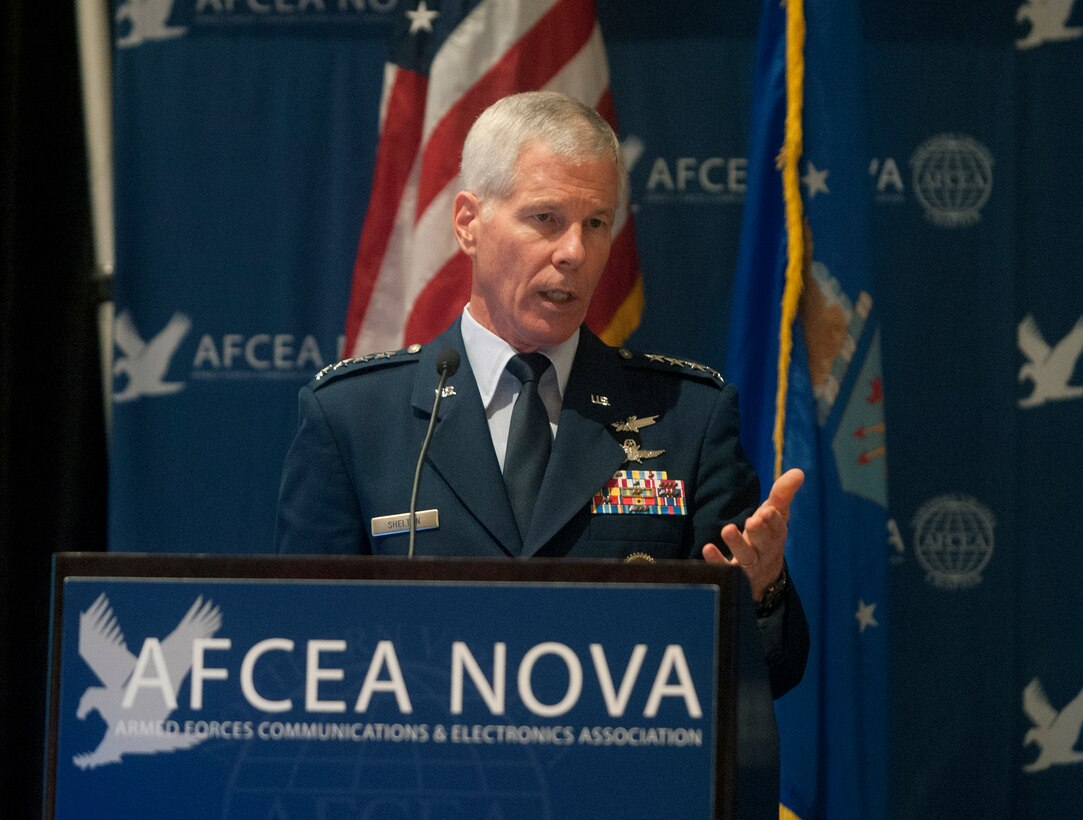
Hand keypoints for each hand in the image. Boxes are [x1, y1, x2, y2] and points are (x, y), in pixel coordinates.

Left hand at [702, 468, 803, 600]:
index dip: (773, 520)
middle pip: (764, 543)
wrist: (765, 576)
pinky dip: (716, 560)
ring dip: (737, 544)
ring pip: (746, 557)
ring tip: (727, 530)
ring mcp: (751, 566)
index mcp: (776, 535)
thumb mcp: (775, 516)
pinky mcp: (734, 575)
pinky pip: (725, 569)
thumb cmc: (768, 536)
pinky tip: (707, 548)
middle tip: (753, 521)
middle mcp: (766, 551)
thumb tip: (798, 472)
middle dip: (759, 531)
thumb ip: (782, 494)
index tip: (768, 510)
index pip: (778, 528)